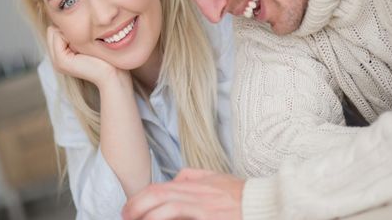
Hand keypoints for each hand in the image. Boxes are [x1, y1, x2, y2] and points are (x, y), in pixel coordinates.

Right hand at [46, 26, 128, 87]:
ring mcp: (57, 61)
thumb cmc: (106, 56)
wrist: (113, 74)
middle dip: (68, 28)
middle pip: (52, 29)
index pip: (55, 29)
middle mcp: (56, 59)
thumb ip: (76, 32)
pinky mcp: (61, 61)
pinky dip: (71, 34)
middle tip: (86, 40)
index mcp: (62, 54)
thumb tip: (68, 13)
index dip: (70, 27)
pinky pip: (57, 35)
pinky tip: (84, 45)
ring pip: (53, 30)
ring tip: (86, 43)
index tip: (86, 35)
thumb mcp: (88, 41)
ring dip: (71, 31)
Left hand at [122, 168, 243, 219]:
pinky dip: (165, 219)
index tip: (130, 209)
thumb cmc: (242, 194)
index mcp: (196, 182)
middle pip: (158, 194)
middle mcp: (197, 192)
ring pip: (167, 206)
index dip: (140, 198)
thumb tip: (174, 179)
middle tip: (126, 216)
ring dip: (147, 215)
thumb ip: (194, 177)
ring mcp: (203, 206)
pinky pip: (181, 216)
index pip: (160, 187)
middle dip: (136, 205)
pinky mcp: (210, 218)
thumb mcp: (217, 178)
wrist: (265, 203)